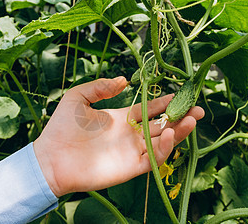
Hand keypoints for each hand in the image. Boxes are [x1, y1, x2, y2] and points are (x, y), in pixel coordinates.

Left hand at [33, 77, 203, 196]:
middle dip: (180, 116)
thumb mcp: (78, 97)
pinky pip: (153, 159)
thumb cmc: (62, 127)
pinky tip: (170, 134)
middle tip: (197, 108)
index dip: (164, 102)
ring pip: (162, 141)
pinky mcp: (130, 168)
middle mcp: (130, 135)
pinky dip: (165, 148)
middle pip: (161, 125)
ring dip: (179, 131)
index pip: (149, 109)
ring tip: (191, 119)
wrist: (51, 157)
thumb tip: (125, 80)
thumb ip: (101, 86)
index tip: (179, 93)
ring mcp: (131, 152)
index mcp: (121, 118)